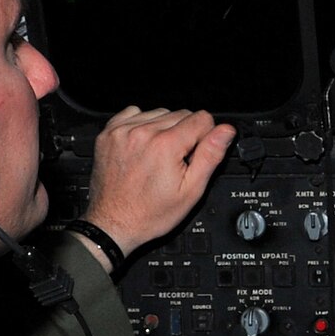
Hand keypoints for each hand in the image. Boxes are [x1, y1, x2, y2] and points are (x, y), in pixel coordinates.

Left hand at [83, 106, 233, 251]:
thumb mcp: (191, 190)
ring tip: (158, 155)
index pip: (202, 118)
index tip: (195, 155)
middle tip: (175, 161)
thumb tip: (225, 131)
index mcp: (166, 145)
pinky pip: (134, 113)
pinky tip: (143, 145)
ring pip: (159, 113)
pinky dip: (142, 125)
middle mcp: (142, 133)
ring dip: (163, 129)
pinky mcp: (109, 133)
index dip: (205, 137)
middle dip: (184, 134)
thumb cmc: (149, 213)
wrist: (113, 222)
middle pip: (181, 114)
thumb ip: (210, 155)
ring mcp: (122, 131)